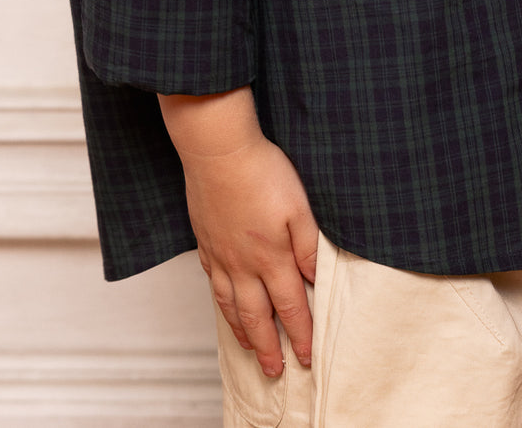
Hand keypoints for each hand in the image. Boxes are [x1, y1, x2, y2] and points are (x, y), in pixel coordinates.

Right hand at [159, 89, 318, 377]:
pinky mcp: (205, 241)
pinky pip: (212, 282)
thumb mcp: (299, 207)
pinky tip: (224, 304)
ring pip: (231, 305)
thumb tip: (316, 279)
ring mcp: (221, 255)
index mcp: (272, 256)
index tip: (306, 357)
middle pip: (257, 316)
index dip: (300, 334)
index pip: (291, 306)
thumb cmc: (262, 171)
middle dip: (268, 347)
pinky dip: (220, 302)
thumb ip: (309, 246)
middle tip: (274, 370)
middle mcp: (244, 264)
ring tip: (250, 348)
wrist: (218, 150)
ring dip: (242, 331)